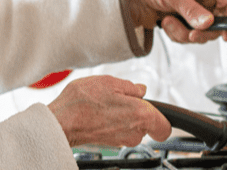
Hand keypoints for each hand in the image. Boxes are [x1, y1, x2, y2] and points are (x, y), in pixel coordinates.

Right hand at [47, 75, 170, 146]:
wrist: (61, 122)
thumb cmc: (82, 102)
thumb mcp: (110, 82)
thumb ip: (131, 87)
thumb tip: (140, 90)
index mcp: (141, 115)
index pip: (165, 127)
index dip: (161, 117)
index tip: (153, 109)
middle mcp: (134, 133)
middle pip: (146, 123)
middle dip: (136, 110)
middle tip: (118, 98)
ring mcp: (122, 140)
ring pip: (131, 127)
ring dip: (122, 115)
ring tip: (105, 104)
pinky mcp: (110, 144)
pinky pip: (118, 131)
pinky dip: (111, 122)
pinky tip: (98, 112)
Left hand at [127, 0, 226, 43]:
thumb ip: (191, 10)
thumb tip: (209, 22)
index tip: (224, 35)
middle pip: (220, 25)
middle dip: (202, 32)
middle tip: (189, 33)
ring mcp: (198, 12)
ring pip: (204, 34)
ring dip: (184, 33)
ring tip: (169, 21)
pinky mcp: (187, 23)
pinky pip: (190, 37)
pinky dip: (177, 35)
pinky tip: (166, 24)